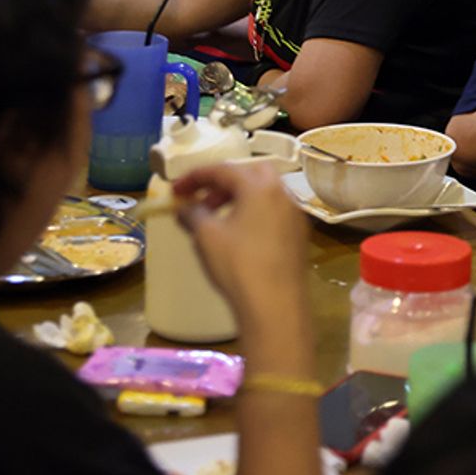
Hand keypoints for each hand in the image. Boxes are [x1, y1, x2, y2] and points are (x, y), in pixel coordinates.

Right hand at [173, 160, 308, 321]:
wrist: (275, 305)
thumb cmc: (238, 266)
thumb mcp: (206, 237)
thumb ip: (193, 214)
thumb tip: (184, 208)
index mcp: (260, 187)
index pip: (223, 170)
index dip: (195, 177)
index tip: (175, 189)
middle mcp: (283, 194)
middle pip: (250, 174)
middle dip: (223, 183)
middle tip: (202, 201)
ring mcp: (295, 214)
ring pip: (265, 193)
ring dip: (239, 198)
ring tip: (217, 219)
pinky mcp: (300, 235)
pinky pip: (275, 212)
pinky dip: (255, 213)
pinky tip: (240, 235)